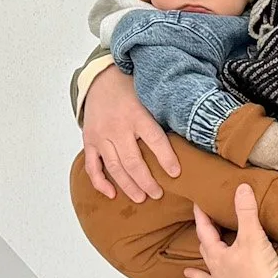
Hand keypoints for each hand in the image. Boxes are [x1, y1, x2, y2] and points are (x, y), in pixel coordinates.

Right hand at [82, 66, 179, 201]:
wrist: (100, 79)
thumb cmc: (130, 90)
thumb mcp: (149, 97)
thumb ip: (162, 116)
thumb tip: (189, 135)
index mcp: (136, 115)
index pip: (154, 140)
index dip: (166, 158)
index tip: (175, 173)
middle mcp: (117, 127)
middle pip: (133, 161)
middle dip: (146, 181)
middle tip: (157, 194)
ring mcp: (101, 135)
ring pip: (115, 167)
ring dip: (128, 186)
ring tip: (141, 198)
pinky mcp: (89, 141)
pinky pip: (92, 166)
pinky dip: (100, 182)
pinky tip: (112, 194)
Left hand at [185, 185, 277, 277]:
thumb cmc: (259, 270)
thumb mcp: (253, 236)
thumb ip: (246, 211)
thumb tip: (241, 188)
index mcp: (218, 257)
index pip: (205, 232)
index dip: (201, 217)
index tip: (196, 205)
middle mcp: (218, 275)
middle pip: (207, 253)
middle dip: (204, 241)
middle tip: (203, 231)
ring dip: (201, 273)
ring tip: (189, 272)